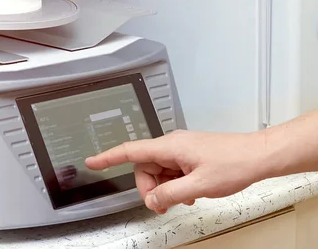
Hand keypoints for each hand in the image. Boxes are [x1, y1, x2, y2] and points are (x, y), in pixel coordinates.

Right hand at [85, 130, 266, 213]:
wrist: (257, 156)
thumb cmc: (234, 163)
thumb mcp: (199, 186)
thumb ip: (170, 193)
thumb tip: (152, 200)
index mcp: (170, 146)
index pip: (130, 151)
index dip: (108, 157)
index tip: (92, 161)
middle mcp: (172, 145)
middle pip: (144, 167)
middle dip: (149, 188)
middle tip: (163, 204)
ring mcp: (181, 150)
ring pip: (158, 171)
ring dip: (165, 188)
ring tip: (183, 198)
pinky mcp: (189, 155)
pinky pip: (172, 171)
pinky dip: (175, 184)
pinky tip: (190, 192)